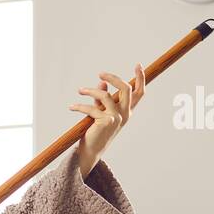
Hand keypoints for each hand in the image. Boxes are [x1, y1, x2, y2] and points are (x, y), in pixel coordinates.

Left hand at [69, 63, 145, 177]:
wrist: (92, 149)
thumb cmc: (96, 130)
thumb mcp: (101, 111)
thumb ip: (102, 97)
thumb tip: (101, 81)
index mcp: (127, 111)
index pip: (139, 93)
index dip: (141, 78)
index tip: (138, 64)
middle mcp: (125, 114)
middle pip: (126, 89)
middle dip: (114, 78)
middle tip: (100, 73)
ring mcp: (116, 118)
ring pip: (105, 95)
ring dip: (90, 90)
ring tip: (80, 91)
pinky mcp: (105, 122)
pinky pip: (91, 107)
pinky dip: (79, 106)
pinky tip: (72, 107)